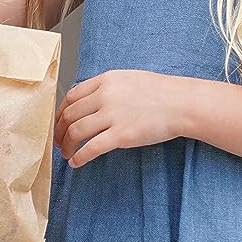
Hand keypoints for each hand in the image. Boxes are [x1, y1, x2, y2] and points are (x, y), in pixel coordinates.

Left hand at [56, 70, 195, 167]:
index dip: (60, 112)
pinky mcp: (121, 136)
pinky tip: (75, 163)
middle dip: (59, 131)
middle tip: (59, 141)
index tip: (59, 123)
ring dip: (66, 145)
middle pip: (70, 115)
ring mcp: (112, 116)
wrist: (182, 103)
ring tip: (66, 154)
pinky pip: (90, 149)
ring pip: (76, 132)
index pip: (71, 96)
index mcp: (105, 80)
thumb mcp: (128, 79)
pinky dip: (79, 157)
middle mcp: (104, 96)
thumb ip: (106, 88)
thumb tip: (88, 102)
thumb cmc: (160, 92)